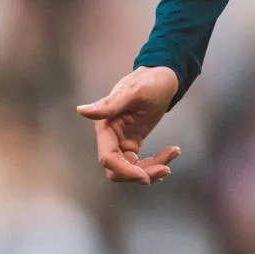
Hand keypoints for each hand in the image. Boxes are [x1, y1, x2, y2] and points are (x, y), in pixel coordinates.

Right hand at [77, 66, 180, 183]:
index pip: (108, 158)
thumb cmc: (150, 80)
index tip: (145, 177)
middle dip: (141, 172)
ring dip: (152, 169)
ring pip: (131, 169)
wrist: (165, 76)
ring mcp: (122, 141)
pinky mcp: (133, 142)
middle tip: (166, 168)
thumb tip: (81, 110)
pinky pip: (141, 162)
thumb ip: (109, 105)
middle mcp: (110, 136)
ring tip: (173, 155)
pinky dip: (157, 161)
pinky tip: (173, 152)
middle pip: (119, 169)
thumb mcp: (134, 91)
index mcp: (106, 125)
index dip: (125, 171)